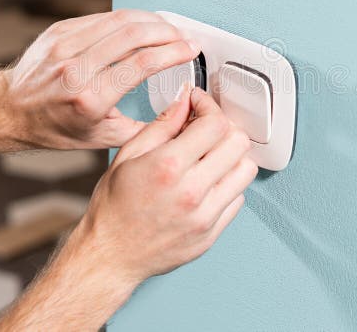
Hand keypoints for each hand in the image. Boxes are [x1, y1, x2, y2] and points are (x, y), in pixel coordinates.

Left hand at [0, 9, 199, 149]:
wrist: (11, 109)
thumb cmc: (55, 126)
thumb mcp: (102, 138)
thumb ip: (144, 128)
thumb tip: (179, 113)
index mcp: (89, 99)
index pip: (142, 64)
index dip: (173, 53)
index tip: (190, 49)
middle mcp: (75, 70)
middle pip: (134, 36)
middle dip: (167, 32)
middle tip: (183, 36)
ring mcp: (64, 47)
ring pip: (119, 20)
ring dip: (150, 20)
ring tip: (167, 27)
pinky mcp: (59, 32)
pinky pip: (101, 18)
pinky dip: (127, 18)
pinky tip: (141, 24)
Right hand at [77, 85, 258, 282]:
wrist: (111, 254)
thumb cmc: (114, 207)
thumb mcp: (128, 155)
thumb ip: (162, 124)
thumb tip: (184, 102)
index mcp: (168, 166)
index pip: (215, 123)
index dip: (209, 106)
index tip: (200, 105)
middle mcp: (191, 191)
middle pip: (238, 143)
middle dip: (223, 128)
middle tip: (207, 129)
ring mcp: (205, 215)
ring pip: (246, 170)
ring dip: (231, 156)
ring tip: (210, 156)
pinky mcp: (211, 233)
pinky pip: (238, 199)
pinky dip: (228, 185)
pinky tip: (207, 183)